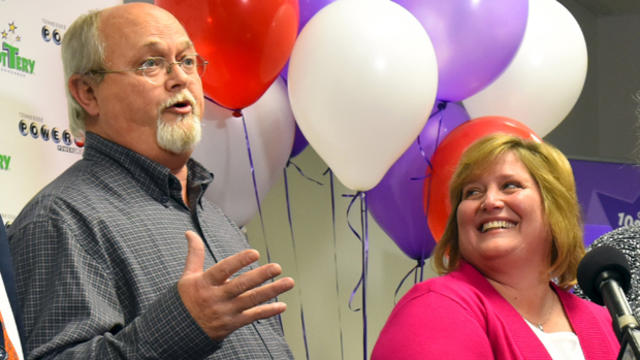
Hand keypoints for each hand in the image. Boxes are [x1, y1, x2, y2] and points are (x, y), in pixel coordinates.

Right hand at [177, 231, 294, 339]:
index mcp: (205, 283)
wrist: (181, 332)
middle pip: (241, 285)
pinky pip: (253, 317)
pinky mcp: (232, 324)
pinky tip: (282, 306)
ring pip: (251, 300)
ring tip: (289, 282)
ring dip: (272, 291)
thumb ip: (195, 254)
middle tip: (277, 267)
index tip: (255, 253)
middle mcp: (216, 298)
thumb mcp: (188, 276)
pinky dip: (268, 311)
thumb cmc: (187, 299)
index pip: (223, 270)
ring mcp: (225, 312)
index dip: (239, 261)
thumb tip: (189, 232)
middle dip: (260, 276)